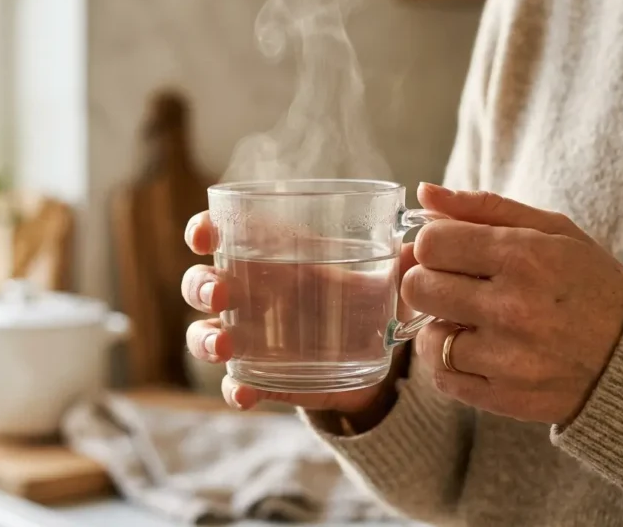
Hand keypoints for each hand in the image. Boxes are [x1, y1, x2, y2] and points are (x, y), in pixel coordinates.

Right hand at [181, 211, 418, 420]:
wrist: (379, 360)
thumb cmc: (369, 298)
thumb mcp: (384, 274)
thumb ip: (400, 257)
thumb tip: (422, 242)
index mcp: (270, 257)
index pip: (220, 234)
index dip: (203, 230)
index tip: (204, 235)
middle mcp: (249, 295)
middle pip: (200, 284)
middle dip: (201, 285)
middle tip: (221, 293)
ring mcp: (250, 338)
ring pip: (204, 333)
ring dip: (205, 337)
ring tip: (225, 345)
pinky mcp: (263, 377)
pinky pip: (235, 383)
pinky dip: (234, 388)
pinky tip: (244, 393)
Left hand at [404, 183, 622, 424]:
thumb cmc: (591, 284)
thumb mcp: (552, 230)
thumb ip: (484, 208)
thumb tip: (424, 193)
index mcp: (524, 257)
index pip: (430, 244)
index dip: (430, 245)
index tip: (447, 252)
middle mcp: (513, 308)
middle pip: (418, 288)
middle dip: (427, 282)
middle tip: (452, 285)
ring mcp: (508, 358)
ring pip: (426, 337)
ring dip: (440, 327)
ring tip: (470, 321)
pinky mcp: (504, 397)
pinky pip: (442, 377)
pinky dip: (450, 363)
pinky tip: (476, 350)